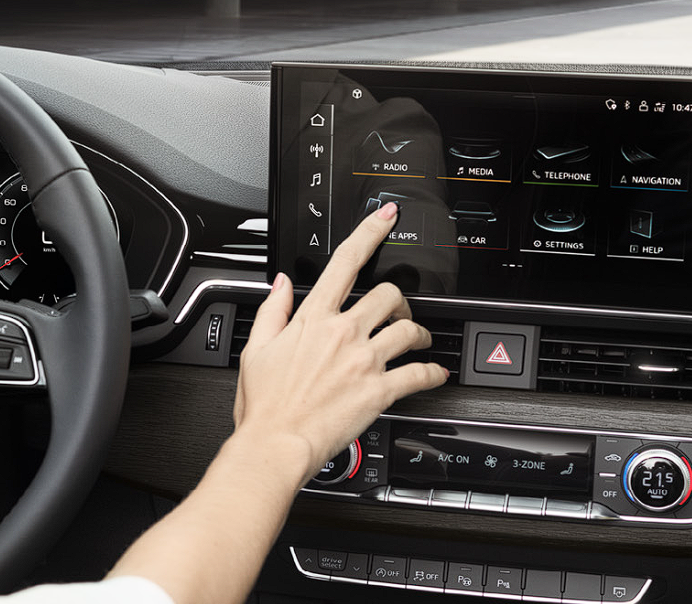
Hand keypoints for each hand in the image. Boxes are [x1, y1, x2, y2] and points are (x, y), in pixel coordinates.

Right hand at [233, 202, 448, 482]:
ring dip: (421, 334)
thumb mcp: (256, 349)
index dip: (369, 232)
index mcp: (313, 319)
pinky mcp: (378, 390)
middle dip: (400, 301)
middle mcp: (343, 333)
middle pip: (388, 295)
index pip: (345, 262)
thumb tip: (281, 283)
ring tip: (422, 341)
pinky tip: (435, 375)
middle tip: (401, 314)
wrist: (274, 444)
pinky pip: (417, 374)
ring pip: (408, 330)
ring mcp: (363, 360)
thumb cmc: (263, 406)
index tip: (386, 217)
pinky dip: (432, 373)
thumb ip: (273, 310)